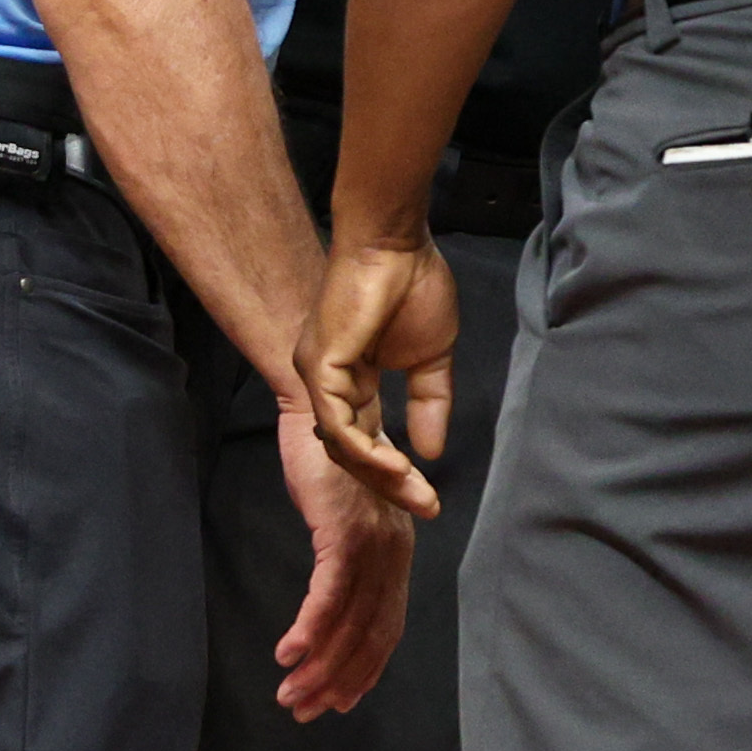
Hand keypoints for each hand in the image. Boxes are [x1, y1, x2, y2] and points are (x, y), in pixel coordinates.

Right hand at [267, 391, 413, 717]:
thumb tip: (334, 609)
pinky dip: (309, 628)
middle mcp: (393, 551)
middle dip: (337, 680)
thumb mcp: (344, 519)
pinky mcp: (344, 528)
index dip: (364, 670)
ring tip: (290, 695)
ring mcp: (372, 541)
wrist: (321, 406)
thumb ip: (348, 563)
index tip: (338, 703)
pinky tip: (287, 653)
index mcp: (396, 554)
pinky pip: (328, 592)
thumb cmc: (328, 464)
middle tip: (304, 711)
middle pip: (370, 634)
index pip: (386, 628)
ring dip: (318, 665)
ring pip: (349, 621)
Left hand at [298, 232, 453, 520]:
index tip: (430, 498)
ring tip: (416, 492)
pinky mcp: (320, 368)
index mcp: (349, 380)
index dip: (397, 473)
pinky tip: (399, 467)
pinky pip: (339, 426)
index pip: (366, 441)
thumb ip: (430, 402)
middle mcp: (326, 383)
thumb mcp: (431, 358)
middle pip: (350, 454)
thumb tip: (433, 450)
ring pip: (342, 447)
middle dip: (390, 486)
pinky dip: (368, 452)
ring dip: (381, 476)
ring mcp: (318, 376)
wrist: (396, 243)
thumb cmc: (412, 284)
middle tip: (427, 507)